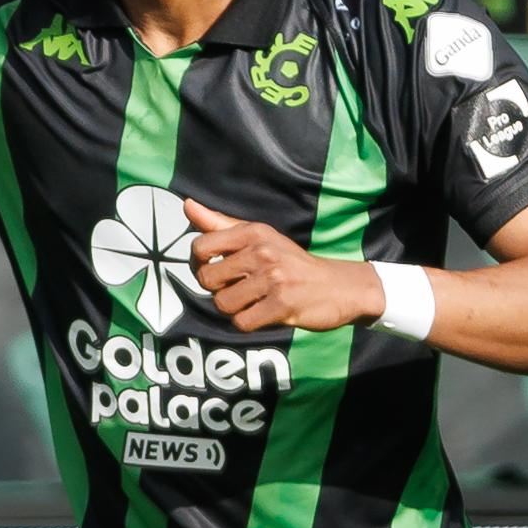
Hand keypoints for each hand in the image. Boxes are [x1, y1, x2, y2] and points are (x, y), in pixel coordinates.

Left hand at [185, 199, 383, 332]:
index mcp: (252, 232)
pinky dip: (248, 323)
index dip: (199, 264)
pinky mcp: (282, 305)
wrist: (339, 286)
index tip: (216, 270)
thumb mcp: (259, 236)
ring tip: (252, 301)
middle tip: (237, 288)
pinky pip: (242, 322)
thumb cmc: (291, 262)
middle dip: (217, 289)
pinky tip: (263, 313)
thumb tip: (187, 205)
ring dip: (234, 309)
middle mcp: (262, 251)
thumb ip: (219, 223)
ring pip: (223, 304)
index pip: (199, 247)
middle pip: (206, 279)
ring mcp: (273, 278)